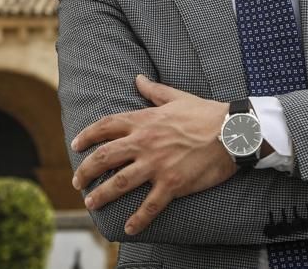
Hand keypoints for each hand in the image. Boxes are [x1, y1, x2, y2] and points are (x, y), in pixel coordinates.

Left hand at [70, 75, 236, 234]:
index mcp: (144, 121)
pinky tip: (128, 228)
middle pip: (104, 157)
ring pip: (119, 183)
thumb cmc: (206, 113)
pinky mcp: (172, 184)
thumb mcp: (177, 97)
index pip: (105, 126)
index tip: (75, 144)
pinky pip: (150, 205)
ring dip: (101, 195)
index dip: (87, 136)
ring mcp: (156, 165)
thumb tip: (138, 78)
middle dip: (85, 170)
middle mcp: (144, 143)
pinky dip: (138, 219)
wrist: (232, 132)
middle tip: (77, 181)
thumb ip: (153, 90)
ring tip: (90, 203)